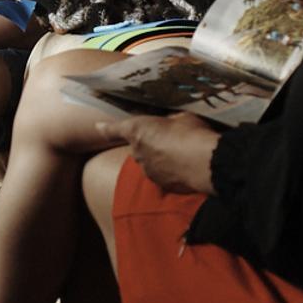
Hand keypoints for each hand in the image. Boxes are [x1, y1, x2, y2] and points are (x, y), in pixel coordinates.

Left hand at [95, 112, 218, 195]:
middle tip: (170, 139)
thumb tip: (169, 125)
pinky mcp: (162, 185)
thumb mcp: (181, 118)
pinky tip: (186, 168)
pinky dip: (171, 173)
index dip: (106, 128)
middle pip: (138, 148)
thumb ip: (169, 121)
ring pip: (150, 163)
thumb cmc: (192, 133)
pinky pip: (163, 176)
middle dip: (150, 144)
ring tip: (182, 154)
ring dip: (160, 159)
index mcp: (137, 130)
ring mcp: (148, 171)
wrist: (205, 162)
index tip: (98, 128)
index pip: (115, 129)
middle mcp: (137, 152)